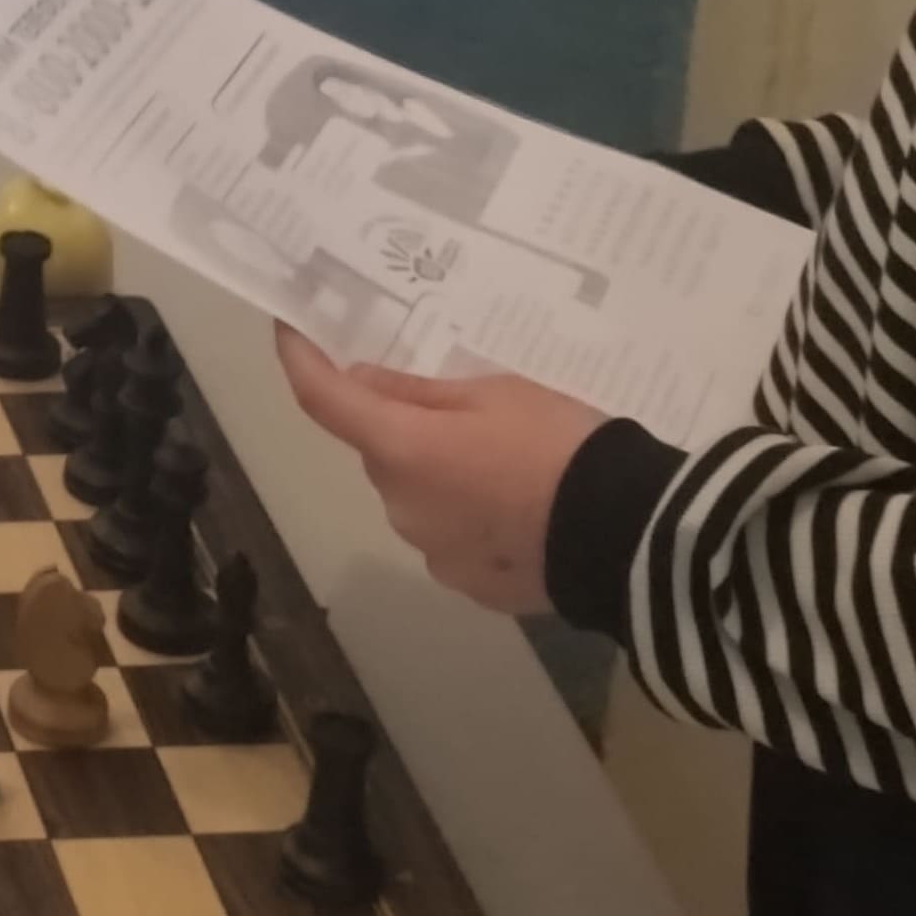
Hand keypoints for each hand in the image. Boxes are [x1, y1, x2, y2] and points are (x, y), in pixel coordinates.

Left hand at [276, 327, 603, 615]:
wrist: (625, 537)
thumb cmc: (559, 446)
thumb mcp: (495, 393)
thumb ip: (419, 392)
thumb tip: (362, 384)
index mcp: (400, 450)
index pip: (323, 400)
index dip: (300, 361)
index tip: (290, 331)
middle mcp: (399, 506)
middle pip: (383, 452)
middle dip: (407, 430)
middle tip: (468, 410)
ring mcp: (432, 552)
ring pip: (418, 497)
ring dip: (442, 477)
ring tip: (511, 465)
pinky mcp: (467, 584)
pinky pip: (452, 537)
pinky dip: (471, 519)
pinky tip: (521, 511)